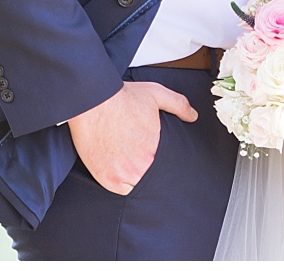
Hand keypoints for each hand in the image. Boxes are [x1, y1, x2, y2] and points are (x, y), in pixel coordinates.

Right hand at [67, 80, 197, 194]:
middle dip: (151, 169)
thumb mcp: (157, 94)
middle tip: (144, 157)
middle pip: (152, 177)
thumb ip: (179, 105)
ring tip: (134, 163)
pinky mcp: (105, 178)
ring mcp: (120, 176)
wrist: (91, 102)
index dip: (165, 163)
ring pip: (137, 186)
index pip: (167, 167)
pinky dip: (122, 182)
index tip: (159, 156)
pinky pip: (120, 190)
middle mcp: (139, 168)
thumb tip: (192, 116)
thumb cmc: (122, 98)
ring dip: (137, 178)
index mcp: (154, 151)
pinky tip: (123, 170)